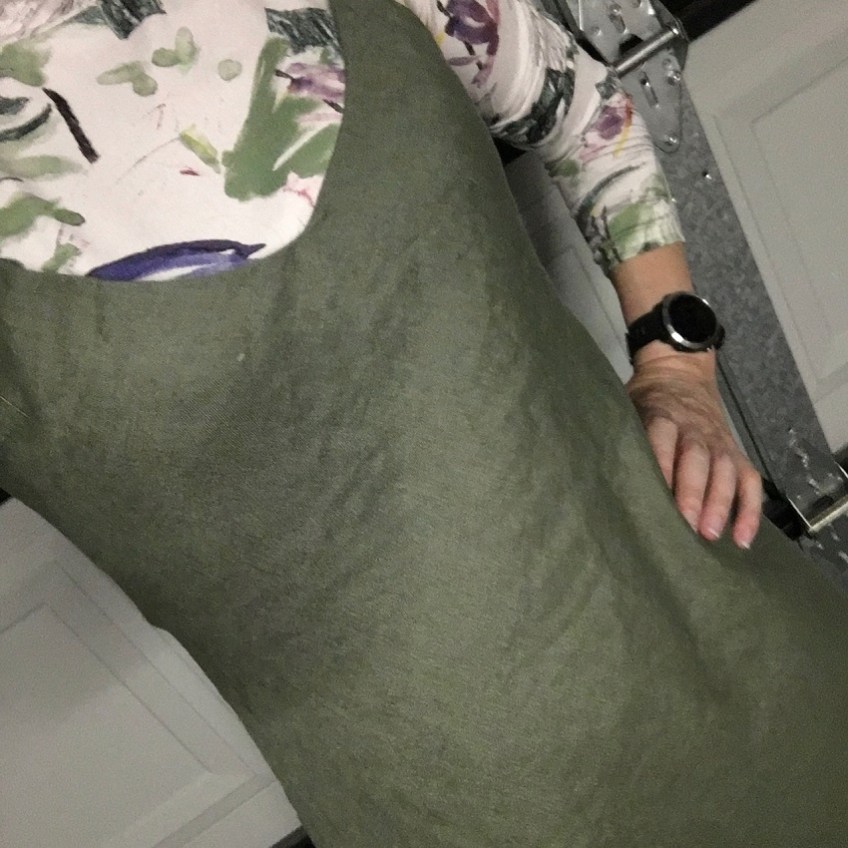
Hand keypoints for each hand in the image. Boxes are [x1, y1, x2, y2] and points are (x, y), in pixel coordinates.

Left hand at [626, 349, 761, 548]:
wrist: (680, 373)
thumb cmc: (646, 401)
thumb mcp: (627, 407)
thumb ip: (619, 436)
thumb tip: (591, 473)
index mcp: (662, 416)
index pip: (661, 440)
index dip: (660, 465)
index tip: (653, 496)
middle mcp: (694, 430)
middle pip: (698, 460)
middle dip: (693, 493)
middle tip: (687, 527)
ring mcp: (718, 442)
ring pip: (725, 472)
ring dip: (720, 504)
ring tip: (711, 535)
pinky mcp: (735, 453)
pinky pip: (750, 481)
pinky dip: (750, 510)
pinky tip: (741, 539)